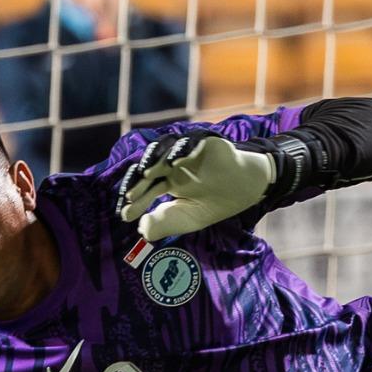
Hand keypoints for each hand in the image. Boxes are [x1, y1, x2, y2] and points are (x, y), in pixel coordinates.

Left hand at [115, 133, 275, 241]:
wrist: (246, 191)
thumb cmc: (216, 203)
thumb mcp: (188, 219)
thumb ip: (165, 224)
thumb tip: (141, 228)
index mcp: (167, 181)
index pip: (145, 188)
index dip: (135, 200)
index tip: (125, 215)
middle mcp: (173, 164)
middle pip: (150, 168)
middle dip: (138, 183)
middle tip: (130, 198)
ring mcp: (187, 152)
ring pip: (164, 150)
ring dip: (153, 160)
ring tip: (145, 174)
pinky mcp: (204, 142)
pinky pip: (190, 142)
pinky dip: (181, 150)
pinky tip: (173, 162)